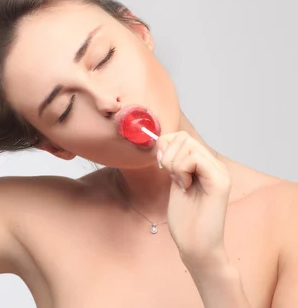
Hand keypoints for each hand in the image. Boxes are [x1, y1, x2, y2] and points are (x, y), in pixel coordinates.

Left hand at [156, 131, 231, 269]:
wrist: (195, 244)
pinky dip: (182, 170)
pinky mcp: (220, 182)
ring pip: (188, 145)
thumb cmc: (185, 218)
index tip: (162, 166)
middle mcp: (215, 165)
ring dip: (174, 164)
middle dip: (167, 155)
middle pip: (183, 137)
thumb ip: (174, 162)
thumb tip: (162, 141)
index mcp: (206, 164)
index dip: (165, 146)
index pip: (181, 136)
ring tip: (180, 183)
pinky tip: (185, 186)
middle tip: (171, 177)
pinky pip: (195, 158)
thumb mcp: (175, 181)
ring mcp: (219, 172)